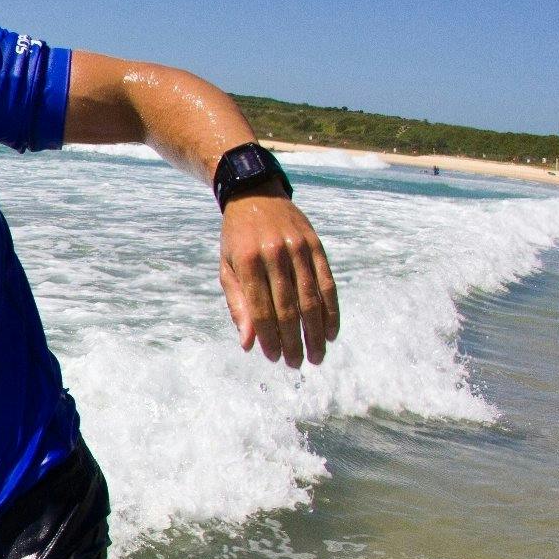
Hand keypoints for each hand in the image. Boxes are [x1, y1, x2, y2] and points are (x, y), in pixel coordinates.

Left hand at [218, 195, 339, 367]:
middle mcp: (276, 254)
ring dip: (315, 332)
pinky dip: (331, 311)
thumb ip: (238, 305)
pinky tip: (330, 332)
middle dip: (294, 340)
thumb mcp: (227, 268)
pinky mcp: (316, 245)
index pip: (262, 308)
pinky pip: (328, 283)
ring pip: (312, 299)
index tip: (274, 357)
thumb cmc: (236, 239)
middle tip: (296, 364)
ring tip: (316, 356)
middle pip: (289, 307)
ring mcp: (299, 249)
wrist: (254, 195)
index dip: (269, 336)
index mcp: (249, 261)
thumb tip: (249, 343)